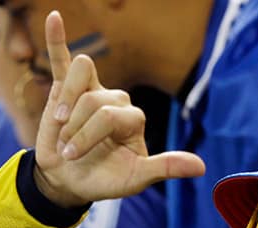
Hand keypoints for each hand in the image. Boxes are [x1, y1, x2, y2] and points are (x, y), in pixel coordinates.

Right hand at [33, 11, 203, 206]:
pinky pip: (62, 58)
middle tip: (68, 150)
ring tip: (60, 122)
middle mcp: (116, 100)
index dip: (87, 135)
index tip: (73, 156)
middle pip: (93, 100)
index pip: (109, 115)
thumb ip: (166, 168)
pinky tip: (55, 17)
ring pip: (83, 72)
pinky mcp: (66, 88)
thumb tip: (201, 167)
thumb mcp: (137, 178)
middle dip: (76, 129)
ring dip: (66, 101)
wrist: (71, 180)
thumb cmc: (105, 179)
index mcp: (133, 119)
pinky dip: (57, 38)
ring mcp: (91, 92)